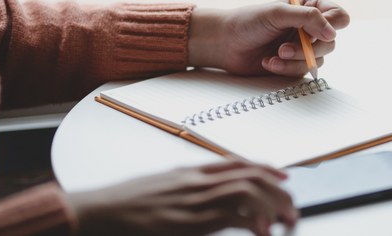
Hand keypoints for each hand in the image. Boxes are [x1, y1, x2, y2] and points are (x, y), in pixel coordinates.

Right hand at [66, 160, 296, 235]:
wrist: (100, 209)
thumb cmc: (129, 200)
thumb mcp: (164, 185)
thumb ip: (189, 185)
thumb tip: (211, 191)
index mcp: (192, 171)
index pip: (239, 163)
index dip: (266, 168)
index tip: (285, 176)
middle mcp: (198, 180)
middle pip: (250, 175)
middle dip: (277, 190)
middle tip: (292, 207)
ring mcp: (194, 199)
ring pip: (246, 191)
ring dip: (271, 204)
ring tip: (284, 220)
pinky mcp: (189, 221)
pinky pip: (229, 217)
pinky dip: (251, 222)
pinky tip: (262, 232)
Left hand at [187, 0, 349, 75]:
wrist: (226, 43)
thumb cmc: (248, 22)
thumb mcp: (278, 13)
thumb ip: (308, 18)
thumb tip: (331, 33)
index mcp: (309, 7)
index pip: (338, 17)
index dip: (331, 26)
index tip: (317, 34)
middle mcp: (309, 27)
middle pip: (331, 42)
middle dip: (307, 48)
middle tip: (284, 48)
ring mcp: (303, 47)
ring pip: (318, 60)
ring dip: (294, 61)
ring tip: (274, 56)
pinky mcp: (295, 64)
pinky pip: (303, 72)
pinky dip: (286, 69)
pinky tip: (269, 62)